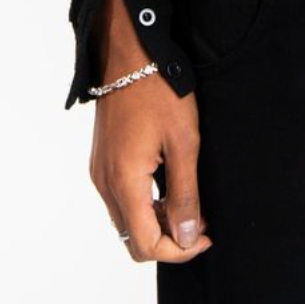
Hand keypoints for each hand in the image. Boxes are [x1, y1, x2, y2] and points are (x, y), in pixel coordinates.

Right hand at [88, 0, 210, 264]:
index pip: (145, 244)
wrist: (129, 52)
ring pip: (125, 220)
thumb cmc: (160, 92)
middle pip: (132, 239)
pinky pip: (119, 199)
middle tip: (198, 220)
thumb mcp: (184, 143)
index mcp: (124, 182)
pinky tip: (167, 184)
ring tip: (188, 200)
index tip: (205, 236)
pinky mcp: (101, 159)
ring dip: (156, 222)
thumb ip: (184, 194)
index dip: (178, 251)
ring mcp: (99, 171)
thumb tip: (186, 238)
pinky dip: (143, 204)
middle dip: (167, 240)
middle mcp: (104, 183)